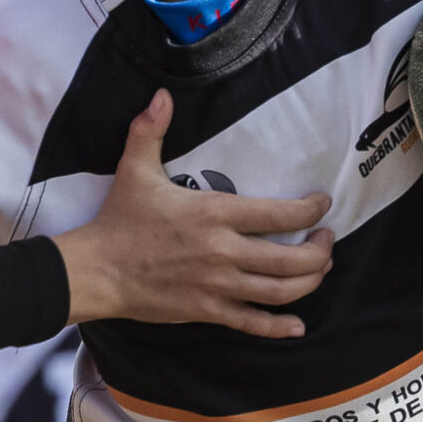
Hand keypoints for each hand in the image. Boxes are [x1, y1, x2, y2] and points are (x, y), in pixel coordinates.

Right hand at [54, 90, 334, 336]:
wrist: (97, 271)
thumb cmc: (120, 221)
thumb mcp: (135, 170)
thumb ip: (150, 130)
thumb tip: (161, 95)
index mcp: (215, 214)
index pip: (281, 214)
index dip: (311, 210)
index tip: (321, 204)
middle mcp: (224, 252)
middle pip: (293, 259)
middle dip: (321, 250)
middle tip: (325, 240)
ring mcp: (218, 286)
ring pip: (281, 292)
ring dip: (310, 282)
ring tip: (319, 269)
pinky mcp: (207, 311)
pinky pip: (253, 323)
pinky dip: (280, 327)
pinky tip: (297, 325)